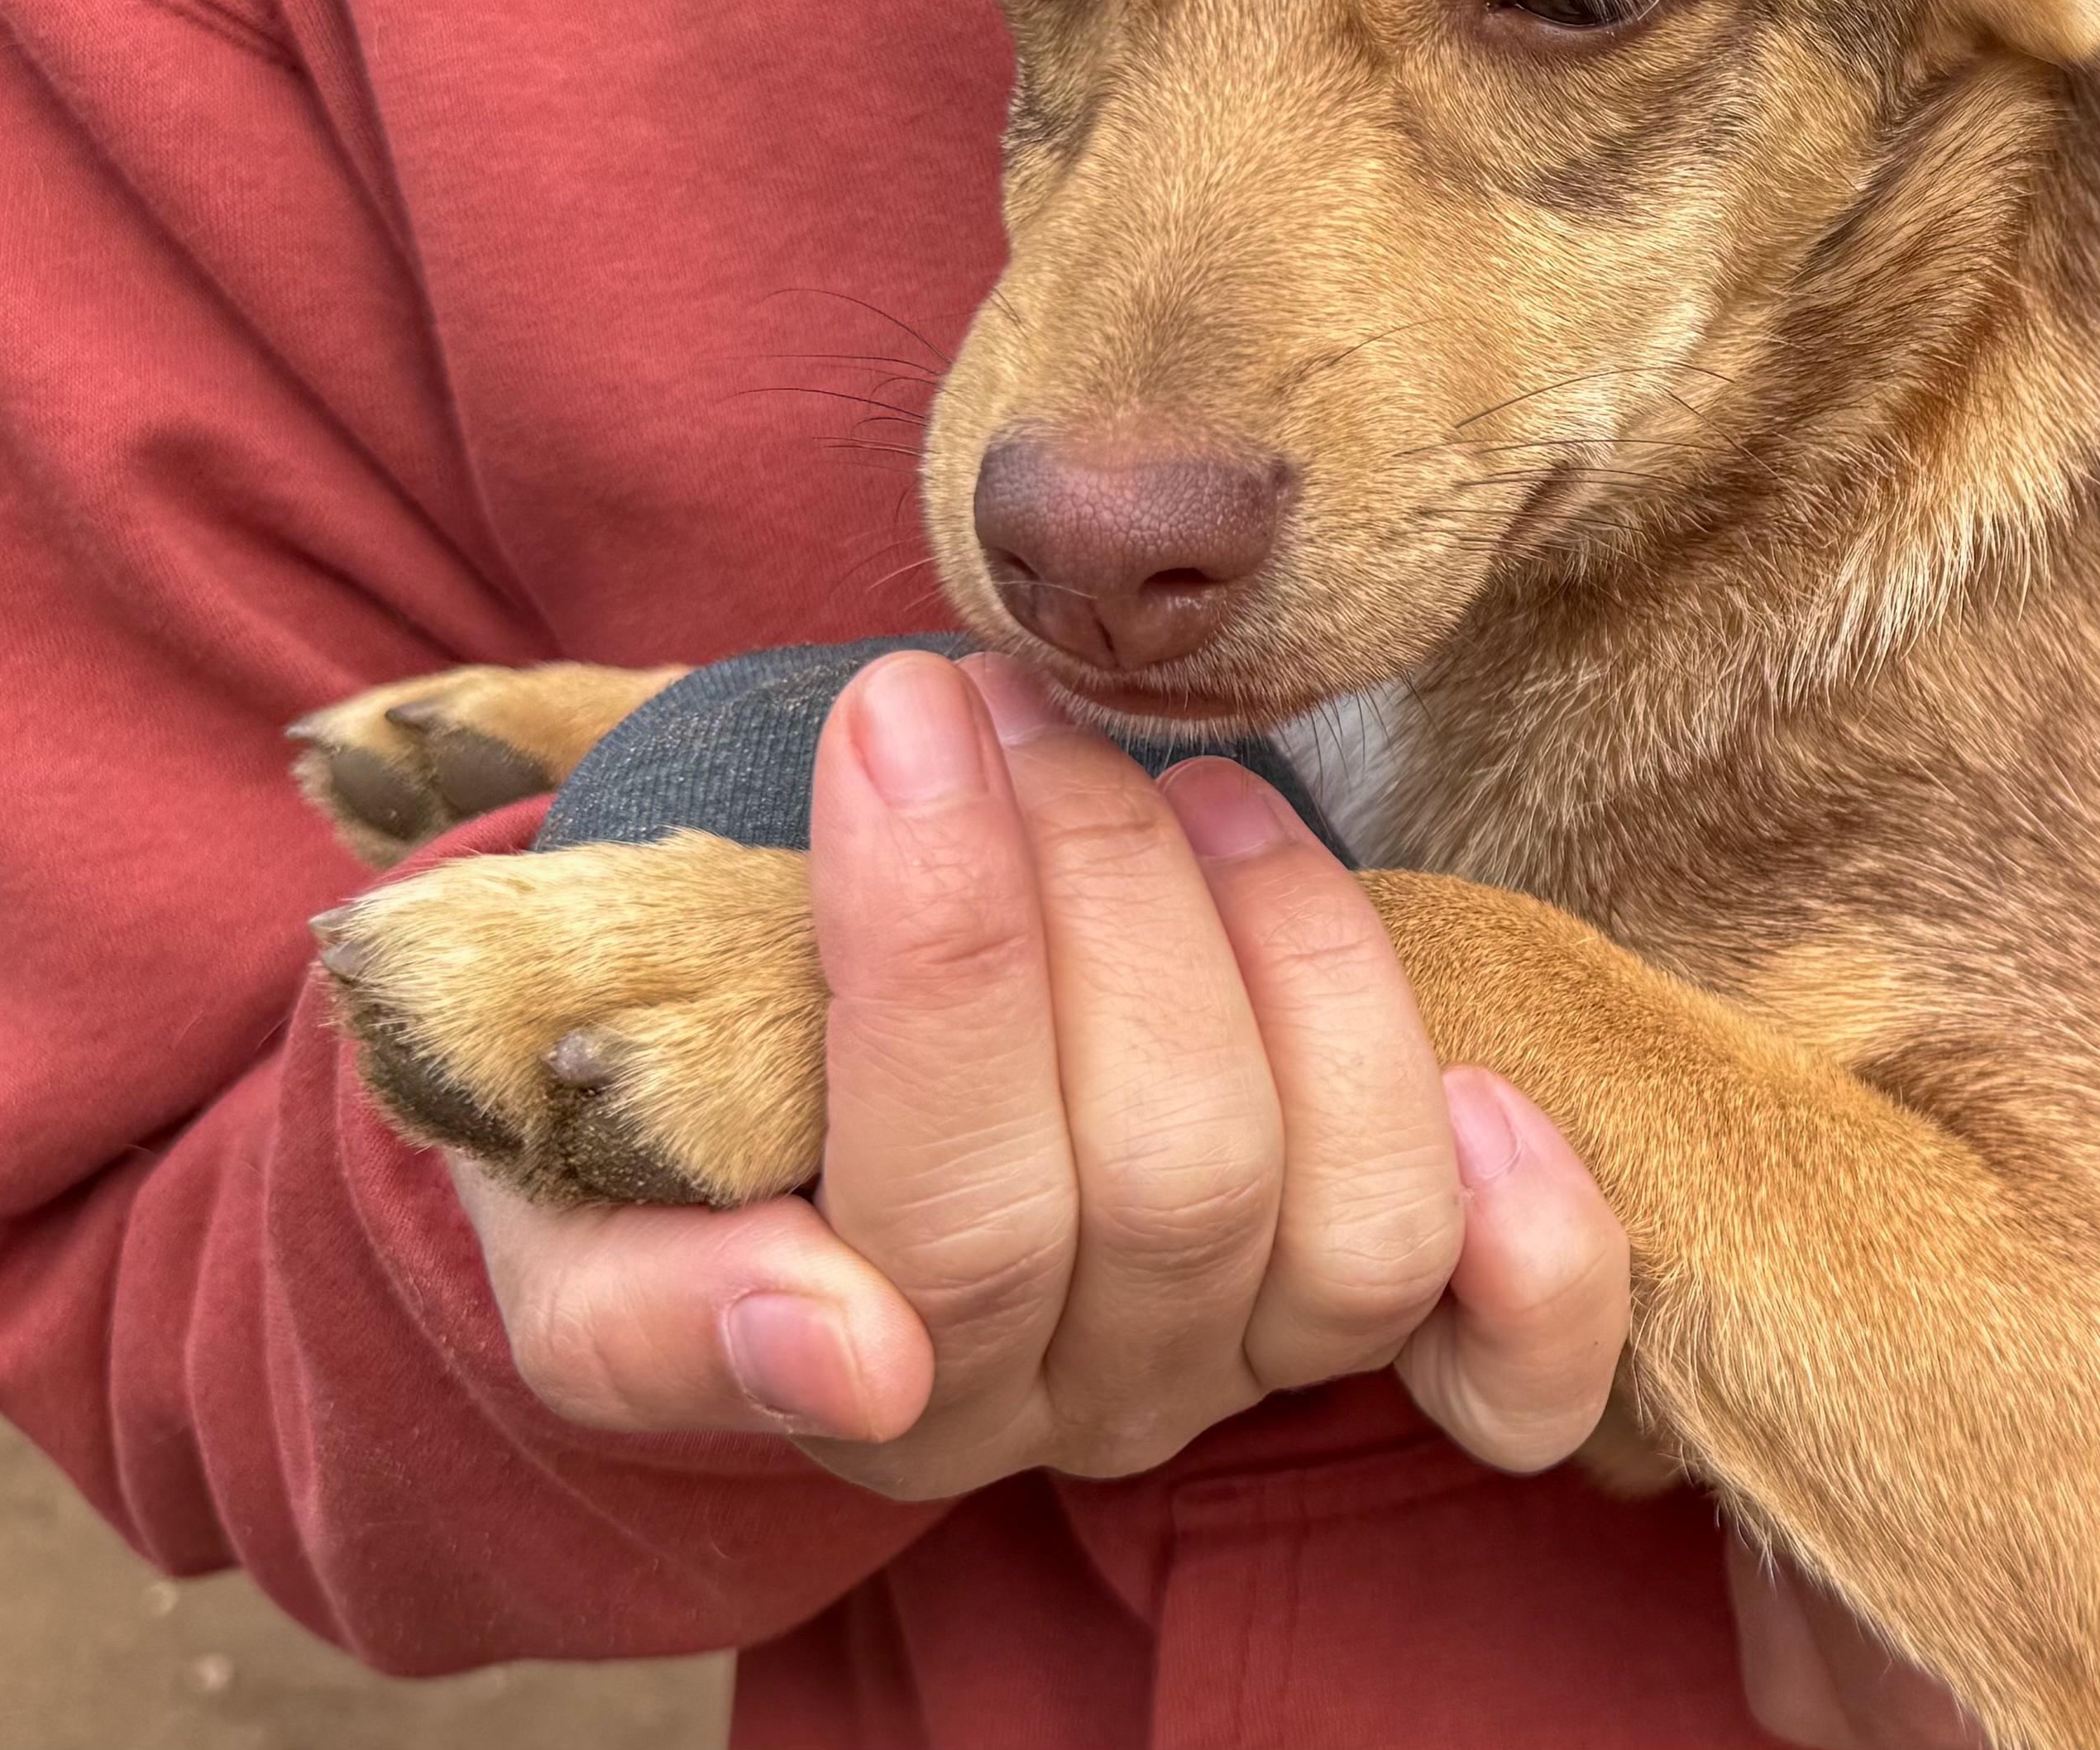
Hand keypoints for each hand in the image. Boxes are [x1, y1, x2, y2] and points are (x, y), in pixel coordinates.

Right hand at [449, 649, 1632, 1494]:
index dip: (940, 954)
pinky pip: (1517, 1366)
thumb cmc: (650, 1125)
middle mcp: (1072, 1400)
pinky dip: (1536, 1246)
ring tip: (1188, 784)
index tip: (894, 710)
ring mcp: (1237, 1366)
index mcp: (862, 1380)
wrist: (730, 1130)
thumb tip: (843, 1354)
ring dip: (1295, 960)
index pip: (944, 1218)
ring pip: (1348, 1219)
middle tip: (1017, 698)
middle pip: (1170, 1180)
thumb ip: (649, 1304)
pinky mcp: (1378, 1333)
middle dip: (1106, 890)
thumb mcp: (563, 1209)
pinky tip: (1495, 1085)